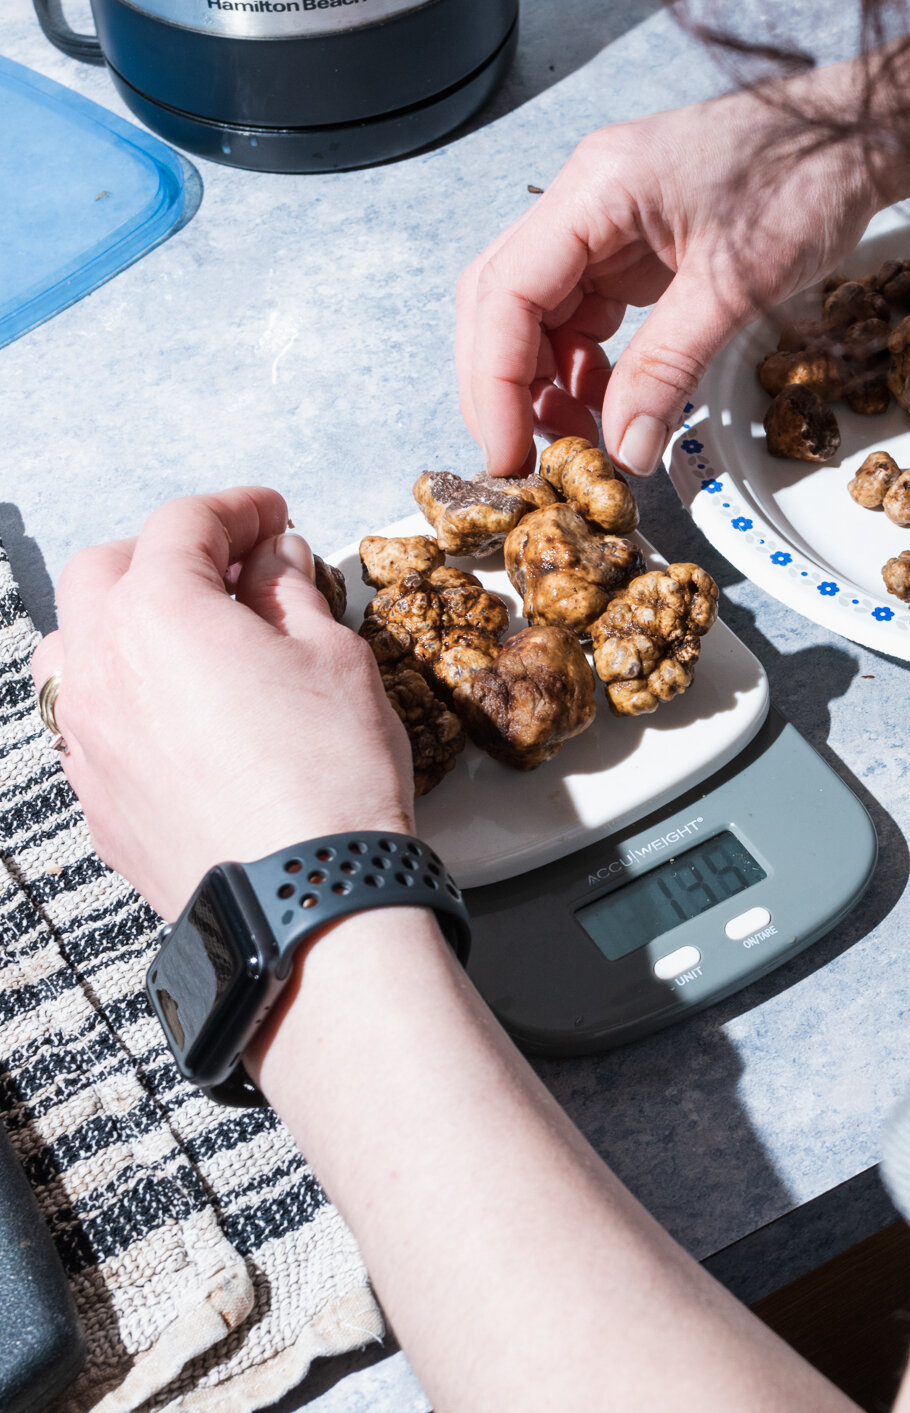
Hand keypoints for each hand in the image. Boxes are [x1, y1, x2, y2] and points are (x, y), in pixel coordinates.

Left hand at [31, 489, 412, 919]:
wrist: (305, 904)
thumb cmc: (328, 778)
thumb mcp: (334, 658)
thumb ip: (291, 594)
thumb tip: (276, 561)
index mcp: (158, 612)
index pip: (183, 525)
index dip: (237, 509)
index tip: (273, 516)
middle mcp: (101, 666)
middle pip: (105, 570)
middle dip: (165, 553)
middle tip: (233, 566)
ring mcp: (86, 738)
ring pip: (72, 645)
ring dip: (119, 620)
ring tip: (184, 636)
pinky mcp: (95, 800)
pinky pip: (87, 721)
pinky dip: (121, 693)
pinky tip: (176, 711)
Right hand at [457, 92, 878, 477]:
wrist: (857, 135)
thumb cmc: (806, 177)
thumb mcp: (737, 284)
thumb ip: (670, 368)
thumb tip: (624, 450)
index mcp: (595, 189)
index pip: (505, 292)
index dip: (494, 382)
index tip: (506, 451)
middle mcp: (585, 200)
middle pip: (501, 301)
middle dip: (506, 386)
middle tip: (528, 460)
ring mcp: (605, 222)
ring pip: (536, 312)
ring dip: (544, 380)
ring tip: (579, 440)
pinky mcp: (632, 245)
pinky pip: (581, 312)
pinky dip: (584, 364)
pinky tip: (608, 403)